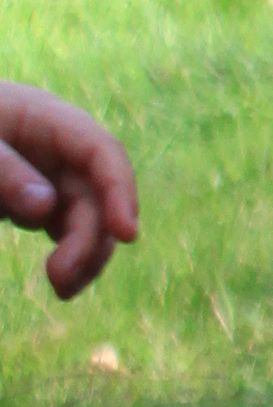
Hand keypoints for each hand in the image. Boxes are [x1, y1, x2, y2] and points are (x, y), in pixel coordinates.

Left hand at [0, 83, 139, 297]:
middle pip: (95, 192)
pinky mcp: (38, 198)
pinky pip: (67, 226)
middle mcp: (57, 147)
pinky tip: (62, 280)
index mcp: (44, 117)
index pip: (99, 150)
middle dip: (90, 237)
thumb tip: (44, 208)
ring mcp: (49, 173)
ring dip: (85, 252)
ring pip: (88, 214)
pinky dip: (70, 253)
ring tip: (63, 289)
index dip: (119, 189)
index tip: (126, 235)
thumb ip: (3, 172)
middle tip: (61, 279)